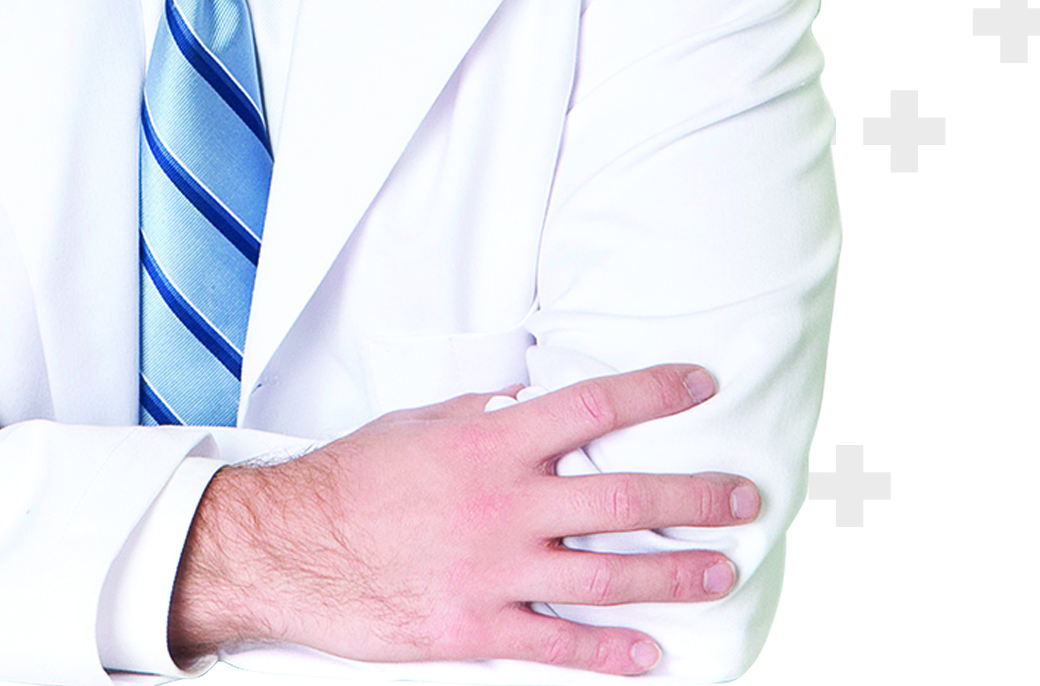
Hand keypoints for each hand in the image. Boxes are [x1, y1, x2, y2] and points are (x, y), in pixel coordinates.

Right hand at [169, 363, 755, 675]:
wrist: (293, 545)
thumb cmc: (354, 476)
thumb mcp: (417, 424)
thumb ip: (478, 416)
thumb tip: (522, 402)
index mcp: (489, 441)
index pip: (591, 407)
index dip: (653, 392)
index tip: (702, 383)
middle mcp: (503, 502)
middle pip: (622, 498)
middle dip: (694, 497)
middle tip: (746, 496)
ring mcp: (494, 570)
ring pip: (607, 575)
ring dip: (674, 575)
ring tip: (722, 570)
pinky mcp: (476, 628)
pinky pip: (559, 645)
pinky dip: (612, 653)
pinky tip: (655, 656)